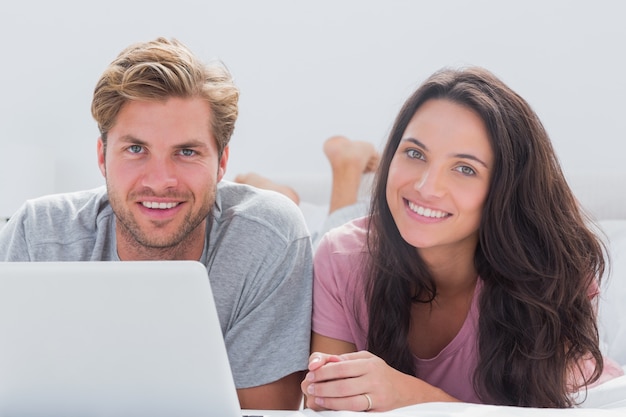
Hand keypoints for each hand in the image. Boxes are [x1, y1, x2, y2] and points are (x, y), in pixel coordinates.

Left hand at [301, 350, 421, 411]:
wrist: (405, 391)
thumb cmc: (380, 373)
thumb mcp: (365, 359)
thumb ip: (344, 359)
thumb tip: (321, 361)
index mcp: (369, 364)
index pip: (341, 367)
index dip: (323, 372)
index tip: (311, 374)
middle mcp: (374, 379)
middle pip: (343, 385)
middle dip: (322, 387)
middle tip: (310, 387)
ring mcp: (377, 397)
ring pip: (348, 402)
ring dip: (329, 401)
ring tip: (316, 398)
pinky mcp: (378, 411)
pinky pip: (356, 412)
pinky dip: (340, 410)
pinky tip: (330, 407)